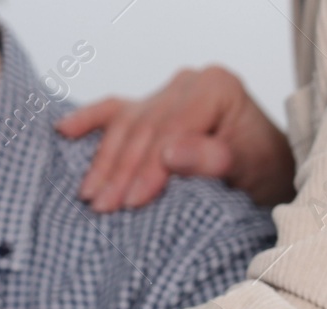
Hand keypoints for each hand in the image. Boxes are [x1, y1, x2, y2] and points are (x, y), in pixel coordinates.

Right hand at [61, 66, 295, 212]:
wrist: (264, 169)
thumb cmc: (261, 170)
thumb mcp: (250, 168)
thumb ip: (213, 158)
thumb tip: (170, 151)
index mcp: (216, 87)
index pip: (172, 129)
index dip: (150, 167)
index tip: (133, 201)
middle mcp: (188, 82)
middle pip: (144, 129)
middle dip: (122, 171)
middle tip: (104, 206)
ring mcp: (164, 93)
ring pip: (124, 126)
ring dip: (104, 163)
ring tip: (90, 196)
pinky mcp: (146, 106)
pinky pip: (112, 111)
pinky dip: (87, 121)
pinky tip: (63, 130)